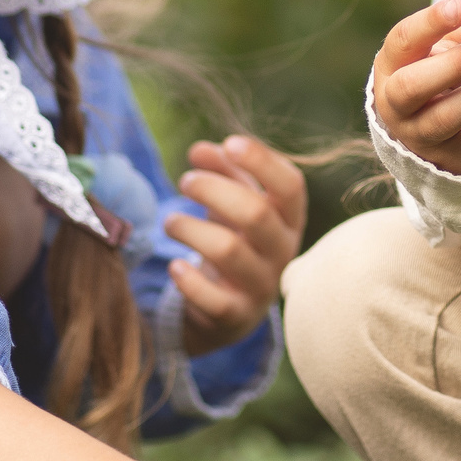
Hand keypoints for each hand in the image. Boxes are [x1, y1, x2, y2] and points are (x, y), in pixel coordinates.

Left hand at [165, 135, 306, 355]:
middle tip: (185, 181)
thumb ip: (223, 169)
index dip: (262, 161)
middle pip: (255, 213)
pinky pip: (214, 299)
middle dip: (213, 189)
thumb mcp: (235, 200)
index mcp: (289, 219)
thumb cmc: (236, 238)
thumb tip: (200, 150)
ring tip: (169, 222)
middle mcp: (283, 252)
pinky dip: (189, 281)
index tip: (230, 144)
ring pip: (228, 251)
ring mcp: (262, 287)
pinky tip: (174, 267)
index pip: (291, 186)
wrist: (231, 307)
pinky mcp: (236, 317)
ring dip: (190, 229)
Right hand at [370, 0, 460, 174]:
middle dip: (451, 65)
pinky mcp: (455, 158)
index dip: (430, 22)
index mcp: (390, 68)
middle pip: (412, 86)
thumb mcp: (439, 49)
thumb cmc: (440, 74)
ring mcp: (422, 137)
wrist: (435, 132)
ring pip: (446, 116)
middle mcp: (396, 105)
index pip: (402, 41)